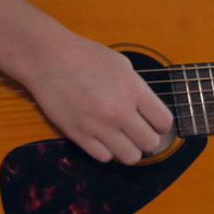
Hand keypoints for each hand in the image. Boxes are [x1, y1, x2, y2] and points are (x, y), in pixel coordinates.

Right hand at [0, 0, 173, 164]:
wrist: (49, 59)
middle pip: (150, 144)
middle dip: (147, 140)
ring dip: (129, 150)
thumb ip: (137, 88)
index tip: (154, 123)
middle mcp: (121, 112)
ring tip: (121, 139)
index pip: (164, 122)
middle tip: (137, 132)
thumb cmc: (86, 56)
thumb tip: (146, 109)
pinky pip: (104, 157)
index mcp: (135, 91)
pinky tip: (101, 138)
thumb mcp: (122, 65)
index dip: (161, 125)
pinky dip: (106, 151)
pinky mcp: (79, 135)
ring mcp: (99, 126)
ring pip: (130, 157)